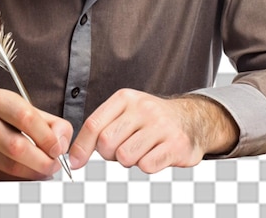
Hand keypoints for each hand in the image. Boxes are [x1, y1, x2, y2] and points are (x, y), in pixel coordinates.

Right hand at [0, 89, 72, 180]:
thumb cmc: (4, 119)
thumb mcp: (27, 111)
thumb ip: (52, 124)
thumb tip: (61, 144)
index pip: (25, 117)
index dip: (46, 136)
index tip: (59, 149)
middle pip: (16, 146)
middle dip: (41, 160)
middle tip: (54, 165)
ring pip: (9, 166)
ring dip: (33, 173)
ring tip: (44, 171)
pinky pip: (0, 178)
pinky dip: (19, 180)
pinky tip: (27, 174)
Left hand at [68, 89, 238, 172]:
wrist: (190, 118)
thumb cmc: (149, 119)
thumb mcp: (125, 112)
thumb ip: (101, 128)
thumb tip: (75, 156)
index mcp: (125, 98)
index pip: (94, 124)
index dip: (81, 147)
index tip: (75, 163)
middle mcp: (143, 107)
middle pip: (107, 143)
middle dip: (109, 154)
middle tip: (122, 149)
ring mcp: (161, 125)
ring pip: (125, 157)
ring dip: (129, 160)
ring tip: (140, 149)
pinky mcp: (176, 144)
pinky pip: (147, 166)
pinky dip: (147, 166)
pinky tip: (155, 154)